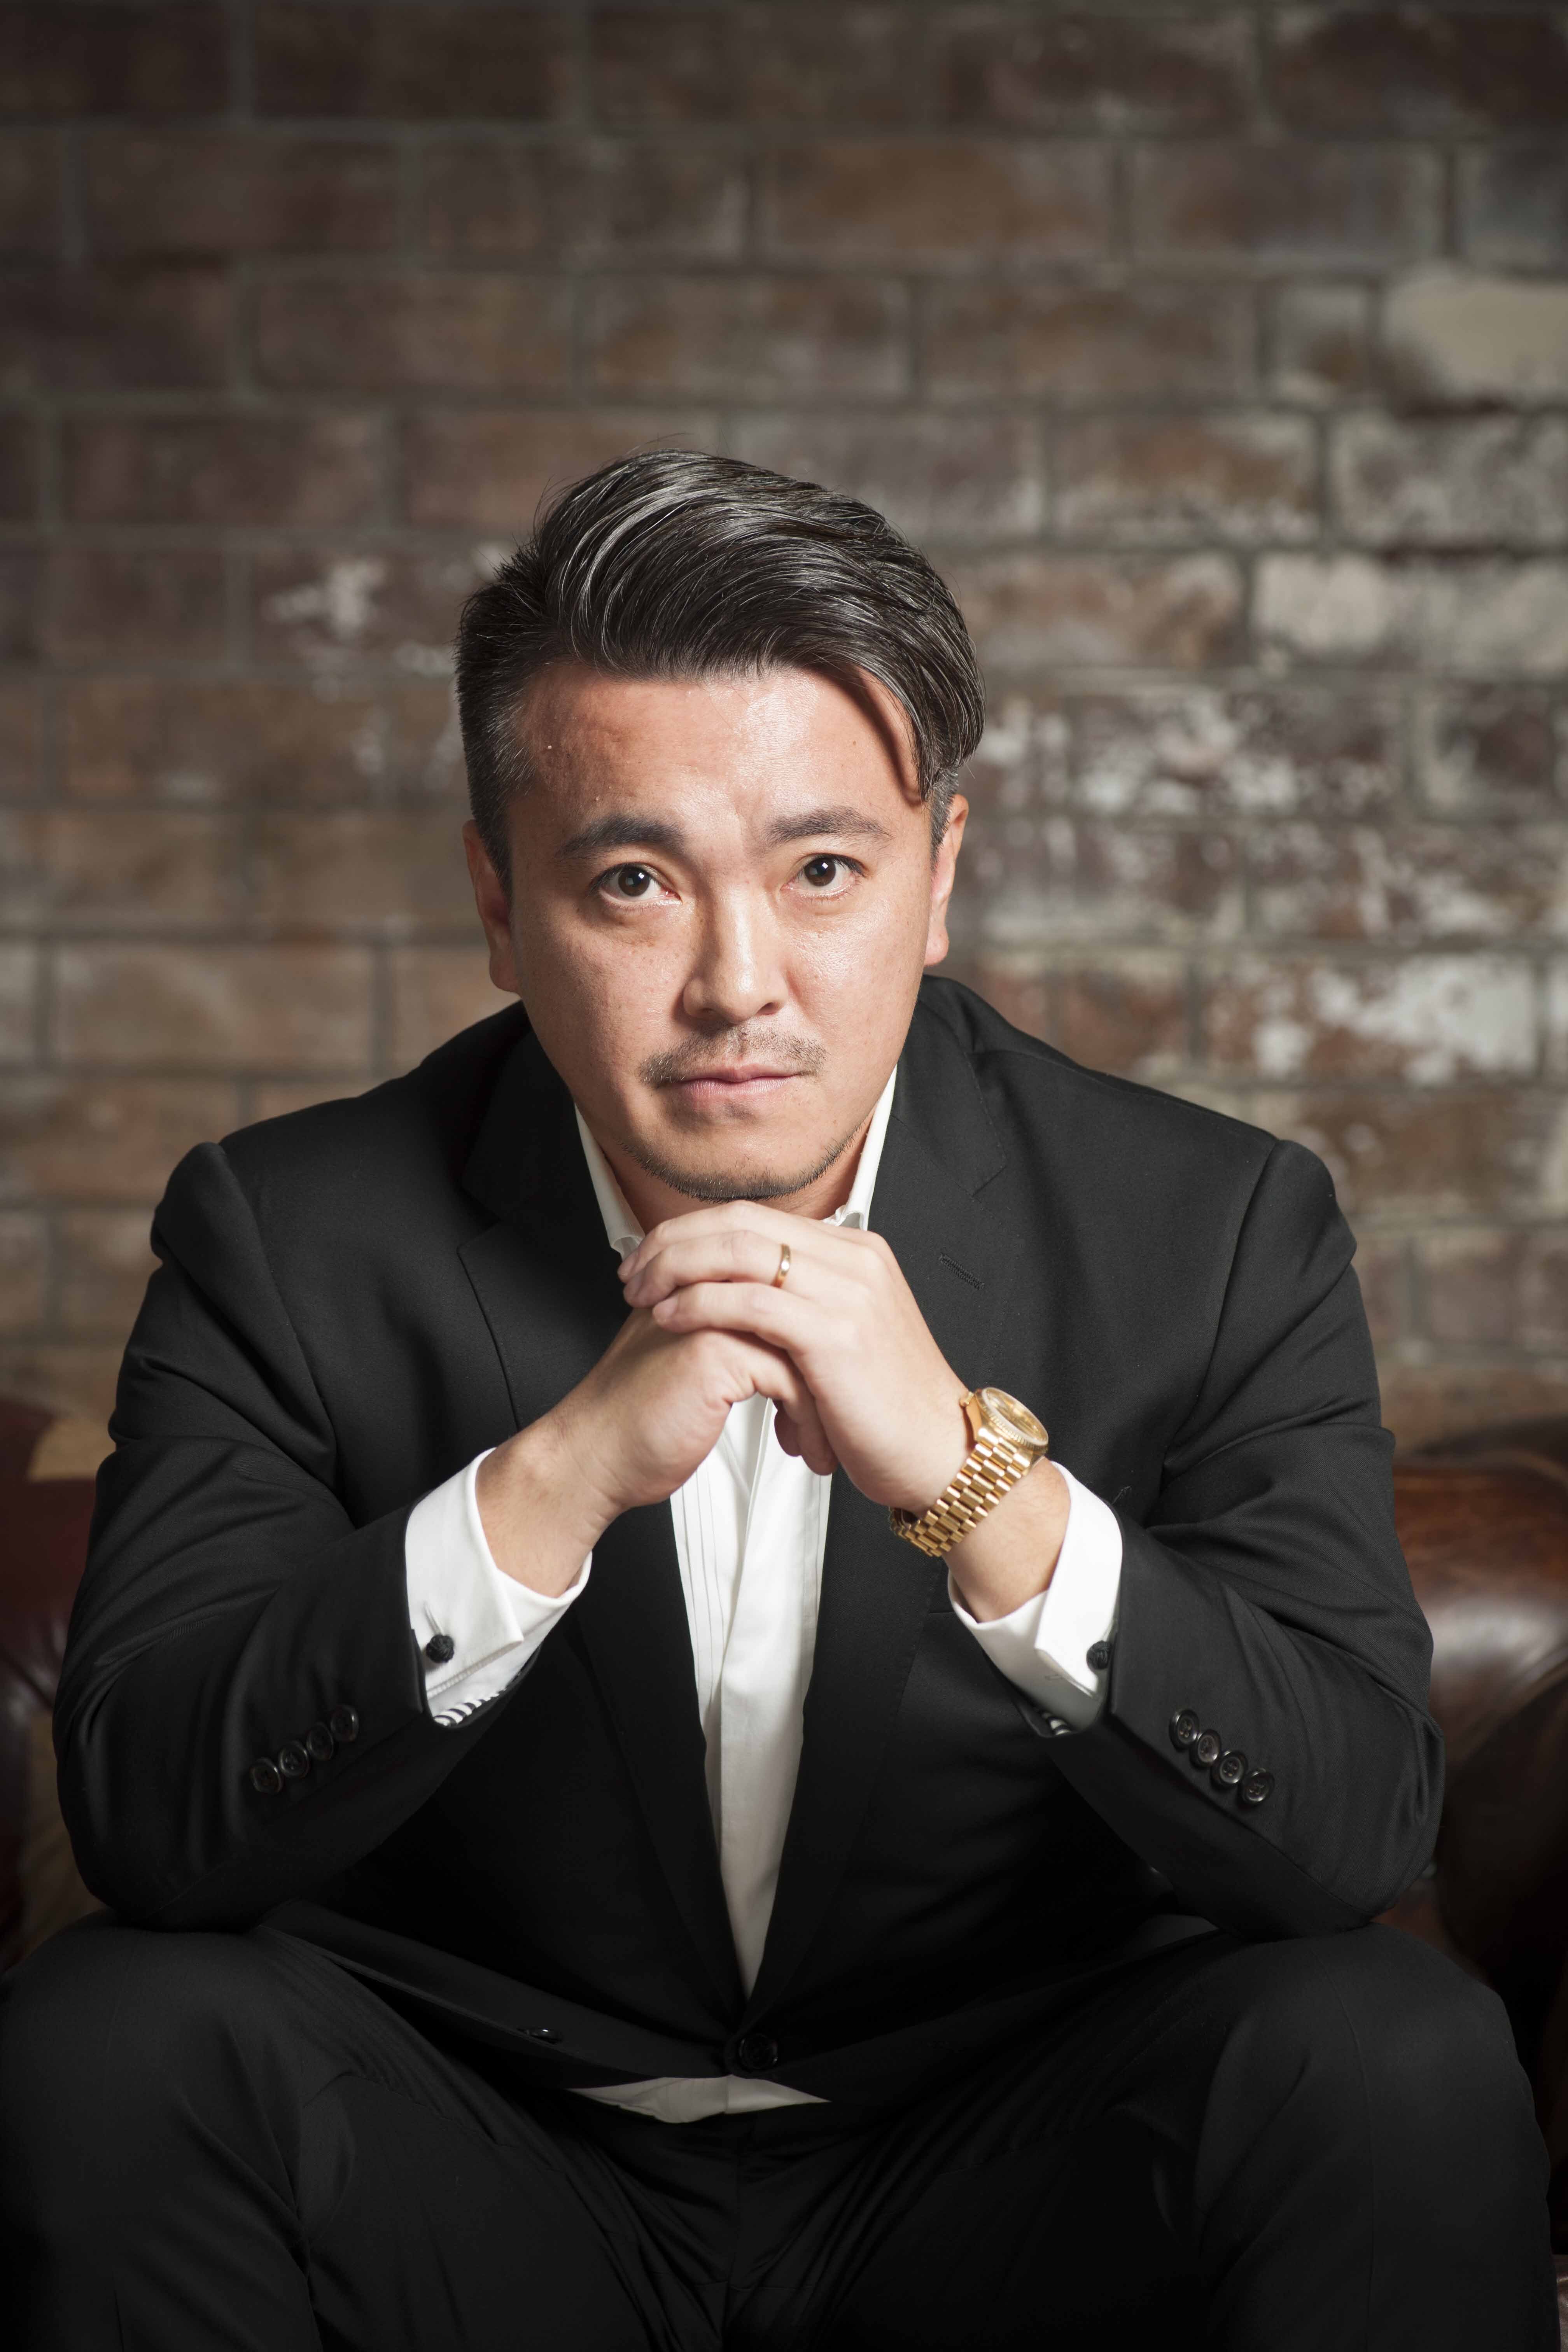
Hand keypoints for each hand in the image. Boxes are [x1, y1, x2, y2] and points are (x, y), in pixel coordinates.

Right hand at [475, 1300, 834, 1595]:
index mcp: (707, 1281)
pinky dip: (806, 1420)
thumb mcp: (701, 1363)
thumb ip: (738, 1332)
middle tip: (845, 1412)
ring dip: (824, 1401)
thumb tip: (797, 1337)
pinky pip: (791, 1379)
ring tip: (823, 1441)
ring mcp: (712, 1312)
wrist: (596, 1457)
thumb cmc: (643, 1419)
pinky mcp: (713, 1350)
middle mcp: (711, 1287)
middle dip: (832, 1369)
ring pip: (806, 1346)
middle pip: (806, 1313)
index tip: (834, 1383)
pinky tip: (799, 1448)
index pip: (792, 1291)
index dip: (818, 1338)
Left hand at [619, 1203, 972, 1513]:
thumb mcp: (845, 1336)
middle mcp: (854, 1259)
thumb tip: (743, 1293)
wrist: (941, 1454)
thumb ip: (803, 1304)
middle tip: (631, 1272)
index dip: (691, 1231)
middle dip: (673, 1242)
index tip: (649, 1259)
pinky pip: (751, 1303)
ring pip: (741, 1251)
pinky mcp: (836, 1334)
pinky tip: (669, 1319)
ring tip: (640, 1294)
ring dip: (677, 1268)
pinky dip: (701, 1304)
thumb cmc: (886, 1410)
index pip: (754, 1217)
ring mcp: (849, 1292)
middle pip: (740, 1222)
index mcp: (854, 1251)